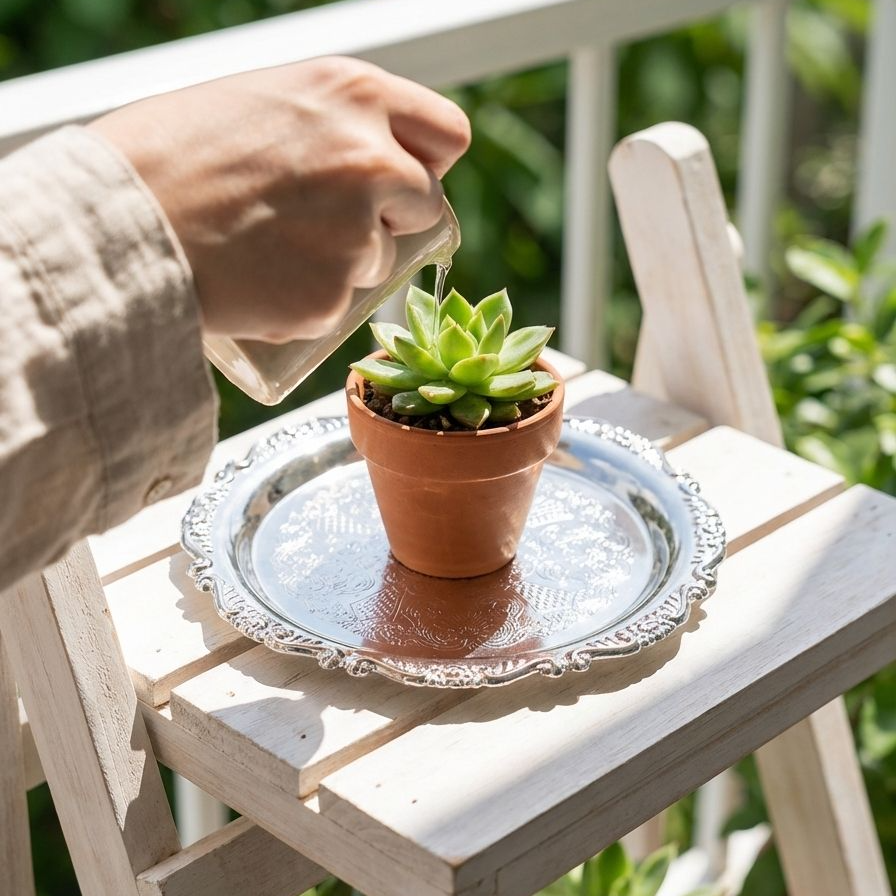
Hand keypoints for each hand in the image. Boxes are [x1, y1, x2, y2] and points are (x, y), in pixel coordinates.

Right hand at [90, 57, 469, 341]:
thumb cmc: (170, 156)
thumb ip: (329, 123)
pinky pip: (338, 305)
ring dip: (345, 263)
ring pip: (381, 260)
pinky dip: (308, 302)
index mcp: (357, 94)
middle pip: (426, 202)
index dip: (427, 161)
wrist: (116, 225)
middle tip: (332, 223)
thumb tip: (371, 149)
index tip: (406, 179)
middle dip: (393, 217)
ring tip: (271, 249)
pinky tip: (259, 283)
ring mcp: (357, 234)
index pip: (448, 134)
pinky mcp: (332, 297)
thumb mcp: (263, 100)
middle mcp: (373, 160)